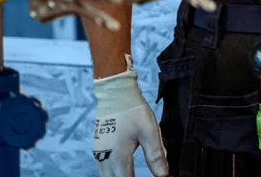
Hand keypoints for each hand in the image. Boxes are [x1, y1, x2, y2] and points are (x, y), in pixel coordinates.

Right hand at [92, 58, 169, 176]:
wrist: (115, 92)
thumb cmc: (133, 110)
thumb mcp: (149, 131)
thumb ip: (155, 155)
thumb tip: (163, 174)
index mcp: (118, 157)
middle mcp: (104, 158)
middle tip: (140, 176)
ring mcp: (98, 153)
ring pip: (107, 176)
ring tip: (134, 174)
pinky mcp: (97, 147)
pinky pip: (103, 168)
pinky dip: (113, 172)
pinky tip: (123, 169)